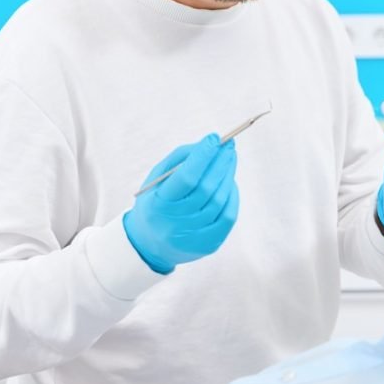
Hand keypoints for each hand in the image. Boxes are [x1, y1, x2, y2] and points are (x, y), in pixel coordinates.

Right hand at [123, 133, 238, 273]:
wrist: (150, 244)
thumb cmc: (156, 201)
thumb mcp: (157, 178)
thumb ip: (181, 158)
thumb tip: (211, 145)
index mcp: (158, 205)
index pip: (186, 178)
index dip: (203, 156)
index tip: (214, 138)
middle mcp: (175, 224)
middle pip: (207, 188)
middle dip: (220, 162)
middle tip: (229, 145)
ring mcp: (193, 237)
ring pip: (220, 200)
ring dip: (228, 175)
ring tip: (229, 158)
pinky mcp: (209, 245)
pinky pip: (228, 216)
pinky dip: (232, 195)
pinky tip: (229, 182)